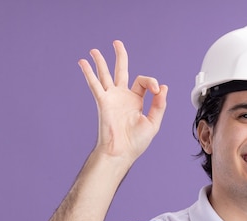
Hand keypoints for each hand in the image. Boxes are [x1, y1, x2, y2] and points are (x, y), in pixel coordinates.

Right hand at [78, 40, 167, 164]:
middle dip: (120, 57)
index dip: (151, 82)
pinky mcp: (103, 102)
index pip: (143, 82)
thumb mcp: (153, 123)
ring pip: (105, 75)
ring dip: (100, 62)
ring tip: (95, 50)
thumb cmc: (136, 142)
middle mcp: (123, 97)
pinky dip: (89, 73)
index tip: (157, 90)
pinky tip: (83, 63)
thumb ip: (159, 105)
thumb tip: (163, 88)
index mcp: (136, 101)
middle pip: (121, 71)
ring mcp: (112, 98)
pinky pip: (95, 84)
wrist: (121, 152)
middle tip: (117, 43)